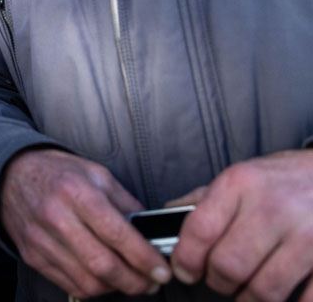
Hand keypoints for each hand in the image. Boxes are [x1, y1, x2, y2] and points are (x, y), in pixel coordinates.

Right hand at [0, 148, 170, 297]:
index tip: (162, 270)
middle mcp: (56, 217)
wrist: (9, 175)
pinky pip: (70, 285)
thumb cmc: (57, 172)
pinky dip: (93, 288)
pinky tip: (103, 278)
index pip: (117, 235)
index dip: (145, 259)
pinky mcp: (33, 256)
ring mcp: (41, 240)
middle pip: (103, 265)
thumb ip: (124, 203)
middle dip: (136, 282)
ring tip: (129, 280)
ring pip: (88, 282)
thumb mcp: (95, 174)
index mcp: (76, 192)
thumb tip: (149, 234)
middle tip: (151, 282)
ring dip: (116, 288)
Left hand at [169, 150, 312, 300]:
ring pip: (263, 290)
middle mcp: (272, 208)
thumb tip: (167, 216)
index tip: (184, 270)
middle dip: (217, 281)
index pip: (199, 230)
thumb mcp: (242, 176)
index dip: (185, 259)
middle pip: (228, 266)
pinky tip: (283, 295)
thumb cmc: (284, 179)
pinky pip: (304, 301)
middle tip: (220, 279)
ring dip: (249, 298)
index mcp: (241, 184)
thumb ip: (206, 199)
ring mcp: (307, 236)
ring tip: (248, 289)